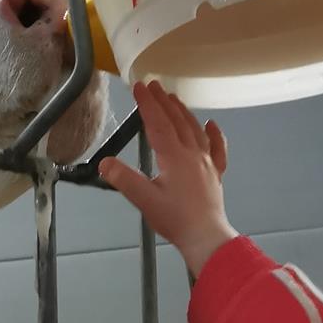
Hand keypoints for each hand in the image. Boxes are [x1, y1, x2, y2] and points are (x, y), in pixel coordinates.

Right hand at [99, 82, 234, 277]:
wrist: (206, 237)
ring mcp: (207, 163)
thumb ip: (124, 179)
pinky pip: (217, 148)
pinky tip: (212, 124)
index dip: (147, 104)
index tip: (138, 86)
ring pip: (196, 130)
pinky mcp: (216, 175)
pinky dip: (215, 134)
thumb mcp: (144, 200)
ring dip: (184, 112)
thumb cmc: (175, 219)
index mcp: (174, 156)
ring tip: (174, 98)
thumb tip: (105, 162)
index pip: (158, 123)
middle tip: (154, 85)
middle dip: (164, 102)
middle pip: (177, 121)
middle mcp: (192, 153)